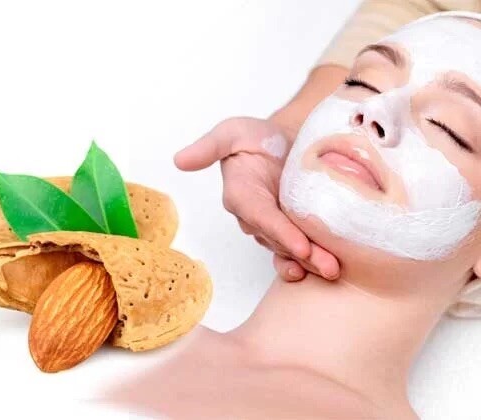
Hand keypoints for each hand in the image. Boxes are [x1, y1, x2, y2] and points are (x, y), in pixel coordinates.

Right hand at [174, 117, 339, 280]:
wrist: (283, 142)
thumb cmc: (256, 137)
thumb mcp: (232, 132)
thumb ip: (209, 146)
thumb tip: (180, 160)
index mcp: (240, 194)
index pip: (259, 216)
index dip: (279, 231)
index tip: (300, 245)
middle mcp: (254, 216)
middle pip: (278, 238)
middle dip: (302, 254)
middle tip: (328, 266)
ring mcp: (273, 225)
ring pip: (289, 249)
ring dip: (311, 262)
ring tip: (331, 270)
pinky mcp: (290, 229)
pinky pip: (295, 250)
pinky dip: (309, 261)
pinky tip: (324, 270)